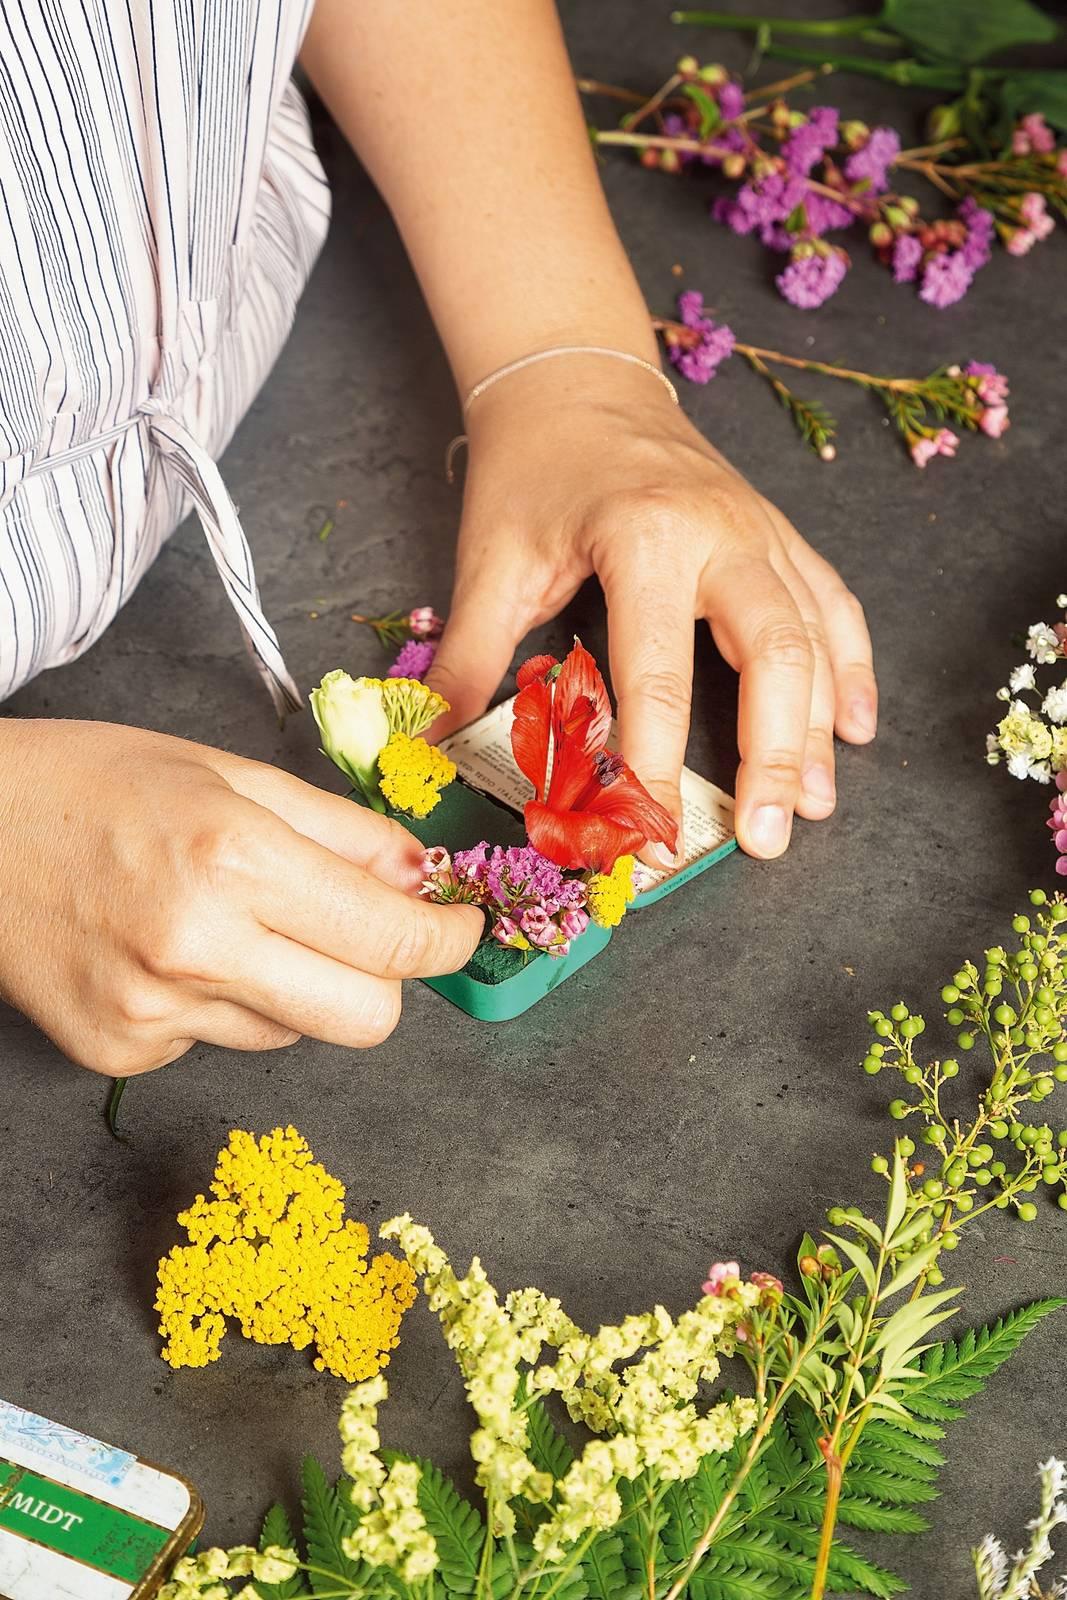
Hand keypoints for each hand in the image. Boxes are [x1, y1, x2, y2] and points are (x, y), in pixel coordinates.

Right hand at [0, 721, 482, 1075]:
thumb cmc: (91, 783)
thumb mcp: (227, 773)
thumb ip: (339, 830)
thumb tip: (420, 876)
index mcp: (235, 861)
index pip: (391, 940)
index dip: (446, 940)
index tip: (459, 929)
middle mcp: (198, 948)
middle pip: (366, 1020)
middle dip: (387, 980)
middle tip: (366, 933)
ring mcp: (155, 1014)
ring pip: (296, 1031)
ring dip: (297, 986)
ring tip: (231, 922)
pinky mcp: (121, 1053)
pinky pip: (222, 1041)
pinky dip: (225, 1002)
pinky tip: (175, 951)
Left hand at [427, 359, 876, 858]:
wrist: (576, 380)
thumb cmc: (530, 470)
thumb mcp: (489, 561)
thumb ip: (467, 659)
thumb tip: (427, 747)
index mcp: (645, 537)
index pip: (658, 674)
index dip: (654, 764)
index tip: (643, 835)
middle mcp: (722, 532)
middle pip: (773, 654)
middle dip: (773, 755)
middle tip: (762, 838)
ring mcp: (762, 530)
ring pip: (814, 636)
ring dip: (819, 728)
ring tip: (814, 806)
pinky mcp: (780, 533)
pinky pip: (833, 603)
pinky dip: (852, 669)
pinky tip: (856, 730)